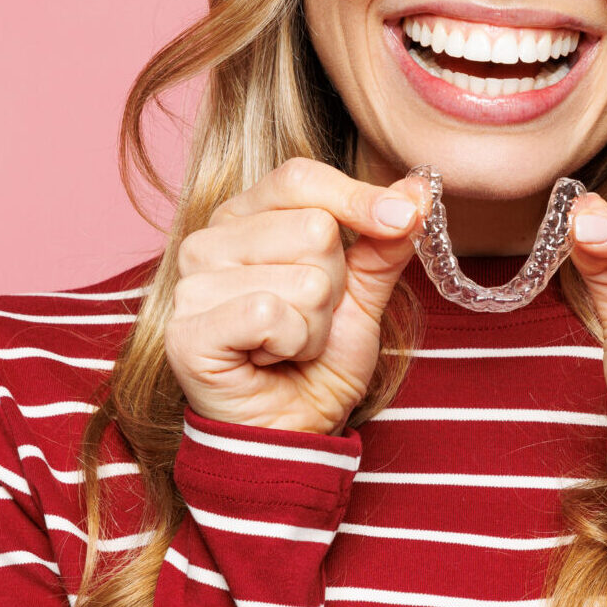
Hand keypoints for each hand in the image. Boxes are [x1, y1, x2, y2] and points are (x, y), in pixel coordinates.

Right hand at [164, 158, 428, 434]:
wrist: (291, 429)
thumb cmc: (316, 360)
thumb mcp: (363, 295)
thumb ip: (384, 243)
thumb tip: (419, 190)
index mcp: (245, 215)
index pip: (302, 177)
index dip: (359, 197)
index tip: (404, 217)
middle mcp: (209, 239)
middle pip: (315, 228)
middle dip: (335, 286)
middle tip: (309, 318)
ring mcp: (191, 283)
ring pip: (304, 278)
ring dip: (316, 324)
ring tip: (289, 343)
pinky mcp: (188, 328)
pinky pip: (273, 315)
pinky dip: (293, 345)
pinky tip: (269, 358)